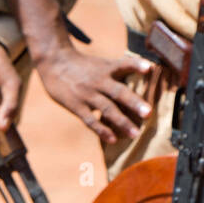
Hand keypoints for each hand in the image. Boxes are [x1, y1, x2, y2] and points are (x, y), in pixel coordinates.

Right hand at [34, 45, 154, 143]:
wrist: (54, 62)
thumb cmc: (83, 65)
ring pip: (107, 109)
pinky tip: (113, 139)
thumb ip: (120, 70)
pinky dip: (102, 130)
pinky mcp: (76, 105)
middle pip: (118, 92)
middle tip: (149, 112)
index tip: (148, 68)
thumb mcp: (102, 63)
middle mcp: (99, 81)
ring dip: (122, 121)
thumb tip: (146, 73)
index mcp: (107, 68)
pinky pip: (90, 120)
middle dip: (134, 102)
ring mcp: (87, 94)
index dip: (136, 65)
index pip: (124, 65)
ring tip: (135, 133)